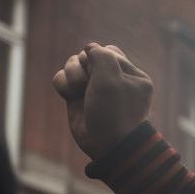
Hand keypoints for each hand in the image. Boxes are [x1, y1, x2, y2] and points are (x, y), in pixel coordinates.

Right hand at [52, 43, 153, 159]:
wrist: (106, 144)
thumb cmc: (114, 112)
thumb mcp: (112, 78)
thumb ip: (102, 55)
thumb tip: (91, 48)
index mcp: (131, 75)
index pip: (109, 51)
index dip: (99, 58)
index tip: (102, 75)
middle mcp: (113, 80)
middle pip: (89, 55)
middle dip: (84, 65)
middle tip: (88, 83)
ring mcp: (94, 88)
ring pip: (74, 65)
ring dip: (72, 74)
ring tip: (78, 90)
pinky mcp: (78, 97)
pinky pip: (63, 79)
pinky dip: (63, 84)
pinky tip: (69, 95)